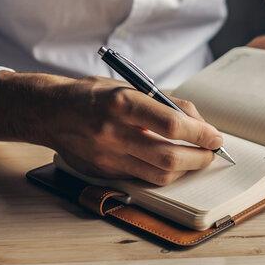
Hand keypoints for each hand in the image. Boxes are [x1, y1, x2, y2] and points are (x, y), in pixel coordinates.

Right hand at [0, 72, 221, 184]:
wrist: (50, 112)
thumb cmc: (94, 95)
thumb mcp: (131, 86)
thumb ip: (167, 104)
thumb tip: (199, 124)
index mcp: (121, 102)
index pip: (172, 125)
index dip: (201, 134)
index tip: (215, 137)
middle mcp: (113, 132)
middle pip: (169, 157)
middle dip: (199, 158)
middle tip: (211, 152)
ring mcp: (108, 157)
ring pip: (159, 175)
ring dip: (185, 169)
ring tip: (195, 158)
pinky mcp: (104, 172)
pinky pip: (143, 178)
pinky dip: (163, 173)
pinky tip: (171, 163)